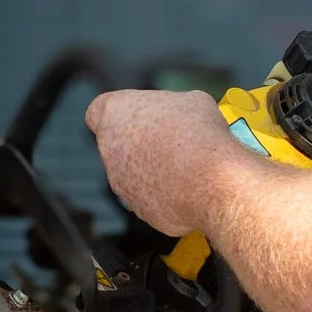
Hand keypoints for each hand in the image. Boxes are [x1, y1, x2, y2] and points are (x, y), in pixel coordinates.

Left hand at [85, 89, 239, 236]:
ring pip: (134, 173)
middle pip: (120, 143)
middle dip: (143, 141)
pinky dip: (168, 193)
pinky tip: (192, 185)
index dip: (120, 113)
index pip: (98, 111)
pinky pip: (152, 198)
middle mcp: (109, 150)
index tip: (140, 115)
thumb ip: (171, 106)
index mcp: (115, 114)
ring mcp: (120, 183)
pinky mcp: (138, 209)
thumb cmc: (200, 135)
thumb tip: (178, 115)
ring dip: (155, 169)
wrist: (213, 183)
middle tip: (175, 139)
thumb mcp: (192, 101)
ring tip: (190, 163)